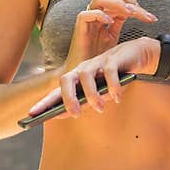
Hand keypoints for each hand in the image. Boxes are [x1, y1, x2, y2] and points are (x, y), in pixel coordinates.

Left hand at [28, 36, 157, 119]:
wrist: (137, 55)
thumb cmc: (115, 77)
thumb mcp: (99, 91)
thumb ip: (84, 101)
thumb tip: (66, 114)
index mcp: (77, 78)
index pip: (57, 91)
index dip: (44, 102)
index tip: (31, 114)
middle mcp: (83, 69)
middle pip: (66, 80)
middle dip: (68, 98)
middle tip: (76, 114)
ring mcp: (97, 63)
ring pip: (86, 76)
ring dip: (92, 94)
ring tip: (100, 107)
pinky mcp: (113, 59)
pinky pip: (109, 72)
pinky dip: (113, 86)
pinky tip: (117, 97)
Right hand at [62, 0, 156, 73]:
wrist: (85, 78)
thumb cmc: (99, 61)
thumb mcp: (114, 41)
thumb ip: (121, 27)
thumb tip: (142, 20)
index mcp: (107, 19)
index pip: (122, 3)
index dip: (137, 7)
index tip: (152, 19)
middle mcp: (97, 17)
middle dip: (128, 1)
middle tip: (142, 12)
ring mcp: (88, 22)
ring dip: (115, 3)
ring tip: (128, 12)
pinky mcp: (79, 29)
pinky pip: (85, 15)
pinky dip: (99, 15)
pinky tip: (110, 21)